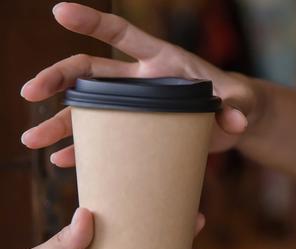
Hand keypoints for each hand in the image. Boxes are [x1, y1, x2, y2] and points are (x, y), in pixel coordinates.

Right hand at [20, 2, 255, 166]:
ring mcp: (135, 107)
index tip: (59, 10)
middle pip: (90, 72)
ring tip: (32, 139)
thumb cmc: (237, 102)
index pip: (122, 35)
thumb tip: (236, 121)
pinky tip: (63, 160)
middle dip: (57, 79)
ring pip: (88, 109)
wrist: (234, 121)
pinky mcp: (138, 132)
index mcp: (161, 60)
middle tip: (29, 92)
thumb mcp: (240, 101)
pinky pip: (104, 138)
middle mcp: (140, 80)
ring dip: (59, 122)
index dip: (93, 21)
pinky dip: (83, 149)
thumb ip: (238, 106)